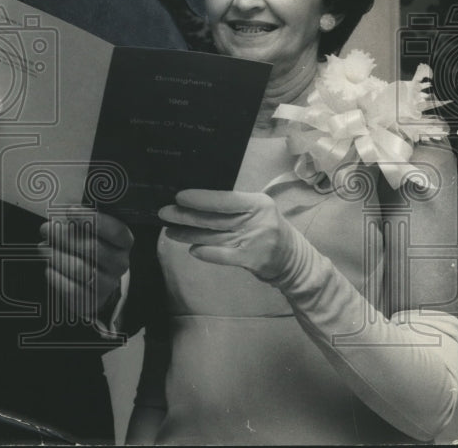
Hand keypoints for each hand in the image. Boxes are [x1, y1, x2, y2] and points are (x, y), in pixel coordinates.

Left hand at [39, 209, 133, 320]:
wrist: (93, 281)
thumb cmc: (88, 246)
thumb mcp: (89, 229)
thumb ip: (79, 220)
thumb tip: (61, 212)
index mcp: (124, 242)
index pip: (115, 231)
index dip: (92, 219)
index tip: (70, 211)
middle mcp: (119, 263)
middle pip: (92, 248)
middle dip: (64, 236)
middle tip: (46, 228)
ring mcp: (108, 283)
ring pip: (79, 269)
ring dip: (56, 255)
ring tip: (43, 247)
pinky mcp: (93, 300)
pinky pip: (72, 289)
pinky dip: (56, 276)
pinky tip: (48, 268)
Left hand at [159, 189, 294, 280]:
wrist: (294, 261)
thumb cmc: (269, 229)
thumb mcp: (257, 211)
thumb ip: (233, 207)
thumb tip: (195, 200)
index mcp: (258, 203)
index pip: (225, 198)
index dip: (200, 198)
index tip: (178, 196)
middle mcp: (257, 220)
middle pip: (214, 218)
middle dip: (186, 216)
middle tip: (163, 213)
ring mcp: (255, 241)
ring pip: (214, 237)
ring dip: (188, 234)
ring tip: (170, 231)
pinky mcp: (252, 260)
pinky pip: (222, 256)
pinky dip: (206, 252)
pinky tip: (191, 249)